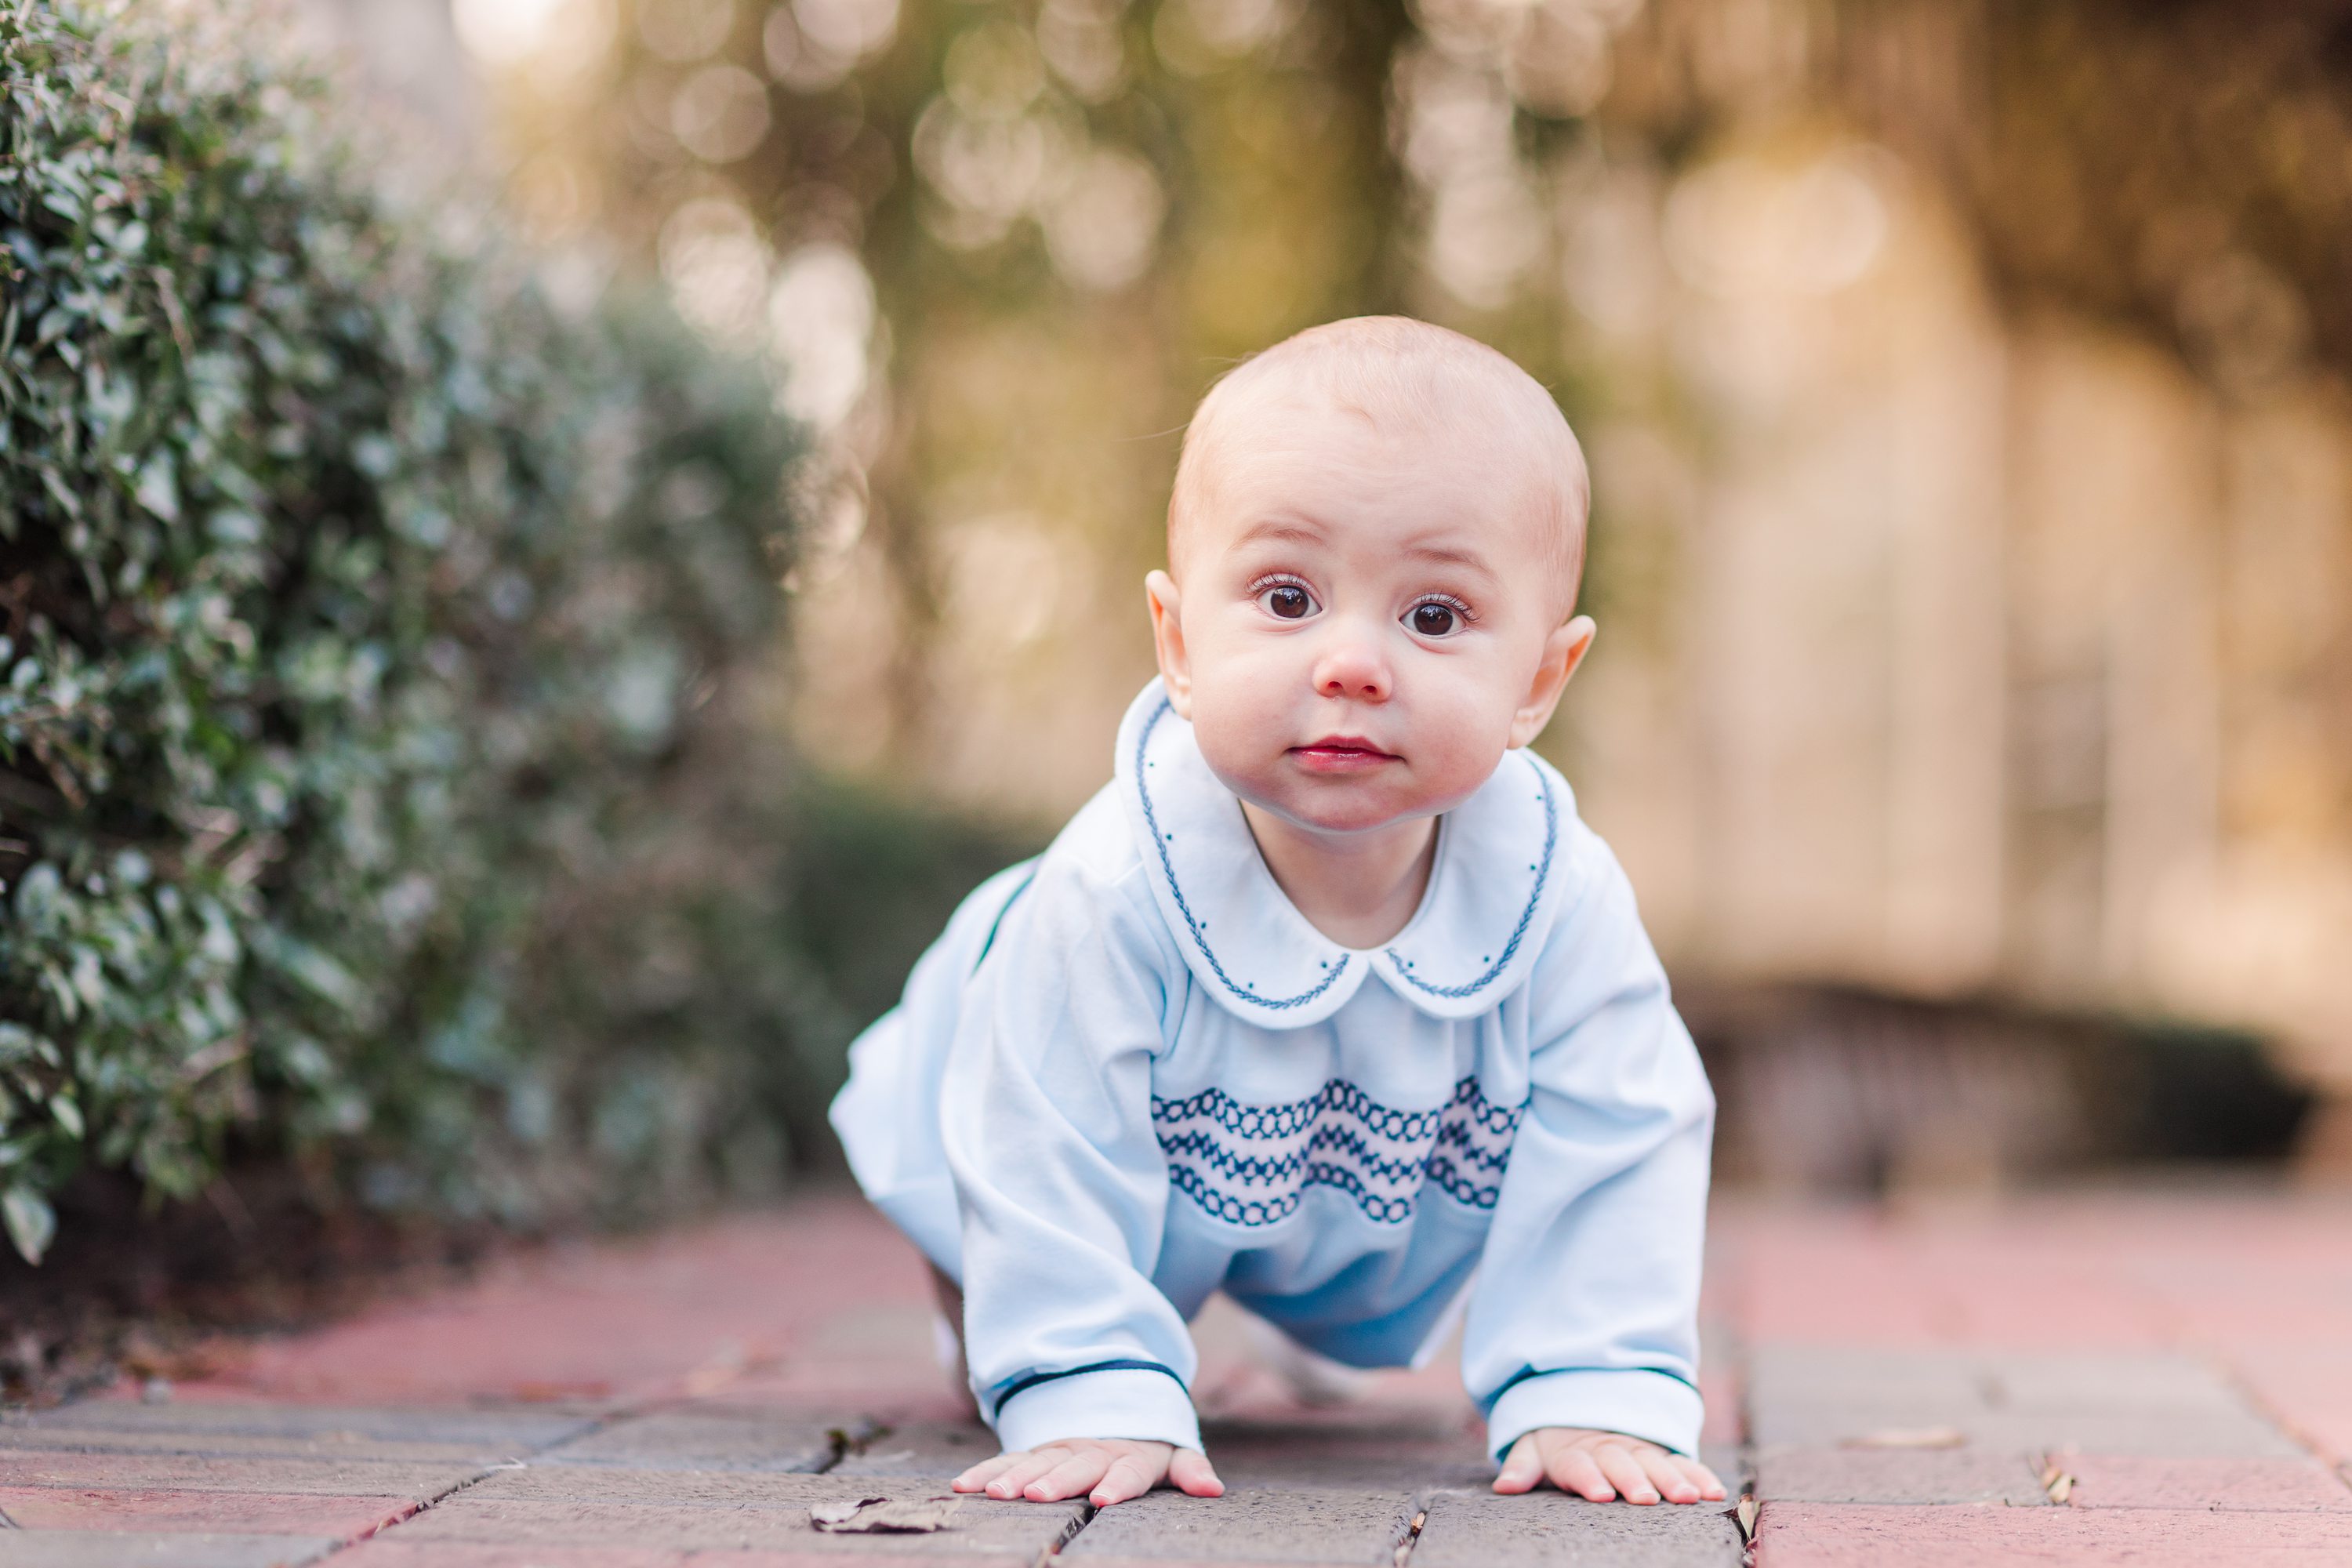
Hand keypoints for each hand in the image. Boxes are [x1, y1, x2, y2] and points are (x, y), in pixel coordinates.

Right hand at [952, 1437, 1224, 1507]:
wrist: (1113, 1407)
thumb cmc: (1147, 1447)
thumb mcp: (1172, 1454)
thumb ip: (1190, 1469)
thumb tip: (1214, 1489)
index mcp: (1130, 1455)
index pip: (1126, 1470)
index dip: (1117, 1484)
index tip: (1103, 1499)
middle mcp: (1093, 1451)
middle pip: (1075, 1466)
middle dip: (1055, 1481)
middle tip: (1034, 1496)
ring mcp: (1060, 1450)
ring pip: (1036, 1463)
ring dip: (1013, 1477)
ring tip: (993, 1494)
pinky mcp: (1034, 1453)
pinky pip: (1008, 1460)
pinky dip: (986, 1471)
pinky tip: (963, 1486)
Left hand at [1493, 1427, 1724, 1504]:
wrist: (1582, 1412)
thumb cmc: (1555, 1443)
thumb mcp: (1533, 1449)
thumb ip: (1522, 1466)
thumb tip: (1504, 1485)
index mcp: (1575, 1452)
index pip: (1580, 1465)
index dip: (1589, 1479)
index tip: (1600, 1494)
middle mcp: (1608, 1449)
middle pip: (1622, 1464)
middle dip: (1635, 1480)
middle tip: (1648, 1498)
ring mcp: (1636, 1450)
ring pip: (1655, 1463)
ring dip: (1674, 1479)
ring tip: (1689, 1498)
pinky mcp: (1659, 1455)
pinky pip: (1682, 1462)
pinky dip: (1698, 1474)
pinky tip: (1713, 1491)